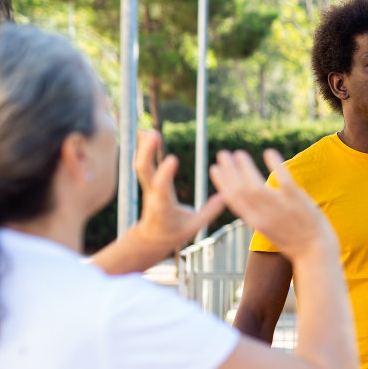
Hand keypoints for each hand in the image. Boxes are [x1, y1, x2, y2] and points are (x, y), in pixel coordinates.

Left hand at [131, 129, 227, 252]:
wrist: (151, 238)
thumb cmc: (174, 233)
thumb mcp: (194, 228)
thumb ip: (209, 212)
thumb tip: (226, 195)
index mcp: (162, 207)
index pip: (161, 188)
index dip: (164, 173)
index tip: (172, 157)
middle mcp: (151, 194)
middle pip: (144, 171)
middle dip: (147, 153)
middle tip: (154, 135)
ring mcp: (147, 187)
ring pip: (141, 166)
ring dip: (144, 147)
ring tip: (150, 130)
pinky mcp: (148, 182)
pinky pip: (143, 164)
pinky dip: (143, 148)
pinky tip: (147, 133)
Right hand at [208, 149, 334, 261]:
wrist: (315, 253)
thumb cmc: (294, 242)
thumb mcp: (270, 231)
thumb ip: (259, 216)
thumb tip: (252, 201)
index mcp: (256, 222)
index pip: (233, 200)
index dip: (222, 183)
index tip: (215, 169)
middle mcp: (264, 215)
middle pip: (240, 190)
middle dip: (229, 171)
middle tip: (222, 154)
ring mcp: (279, 207)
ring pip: (256, 185)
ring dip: (245, 167)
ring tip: (238, 153)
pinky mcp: (296, 200)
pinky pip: (283, 179)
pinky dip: (275, 165)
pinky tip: (269, 152)